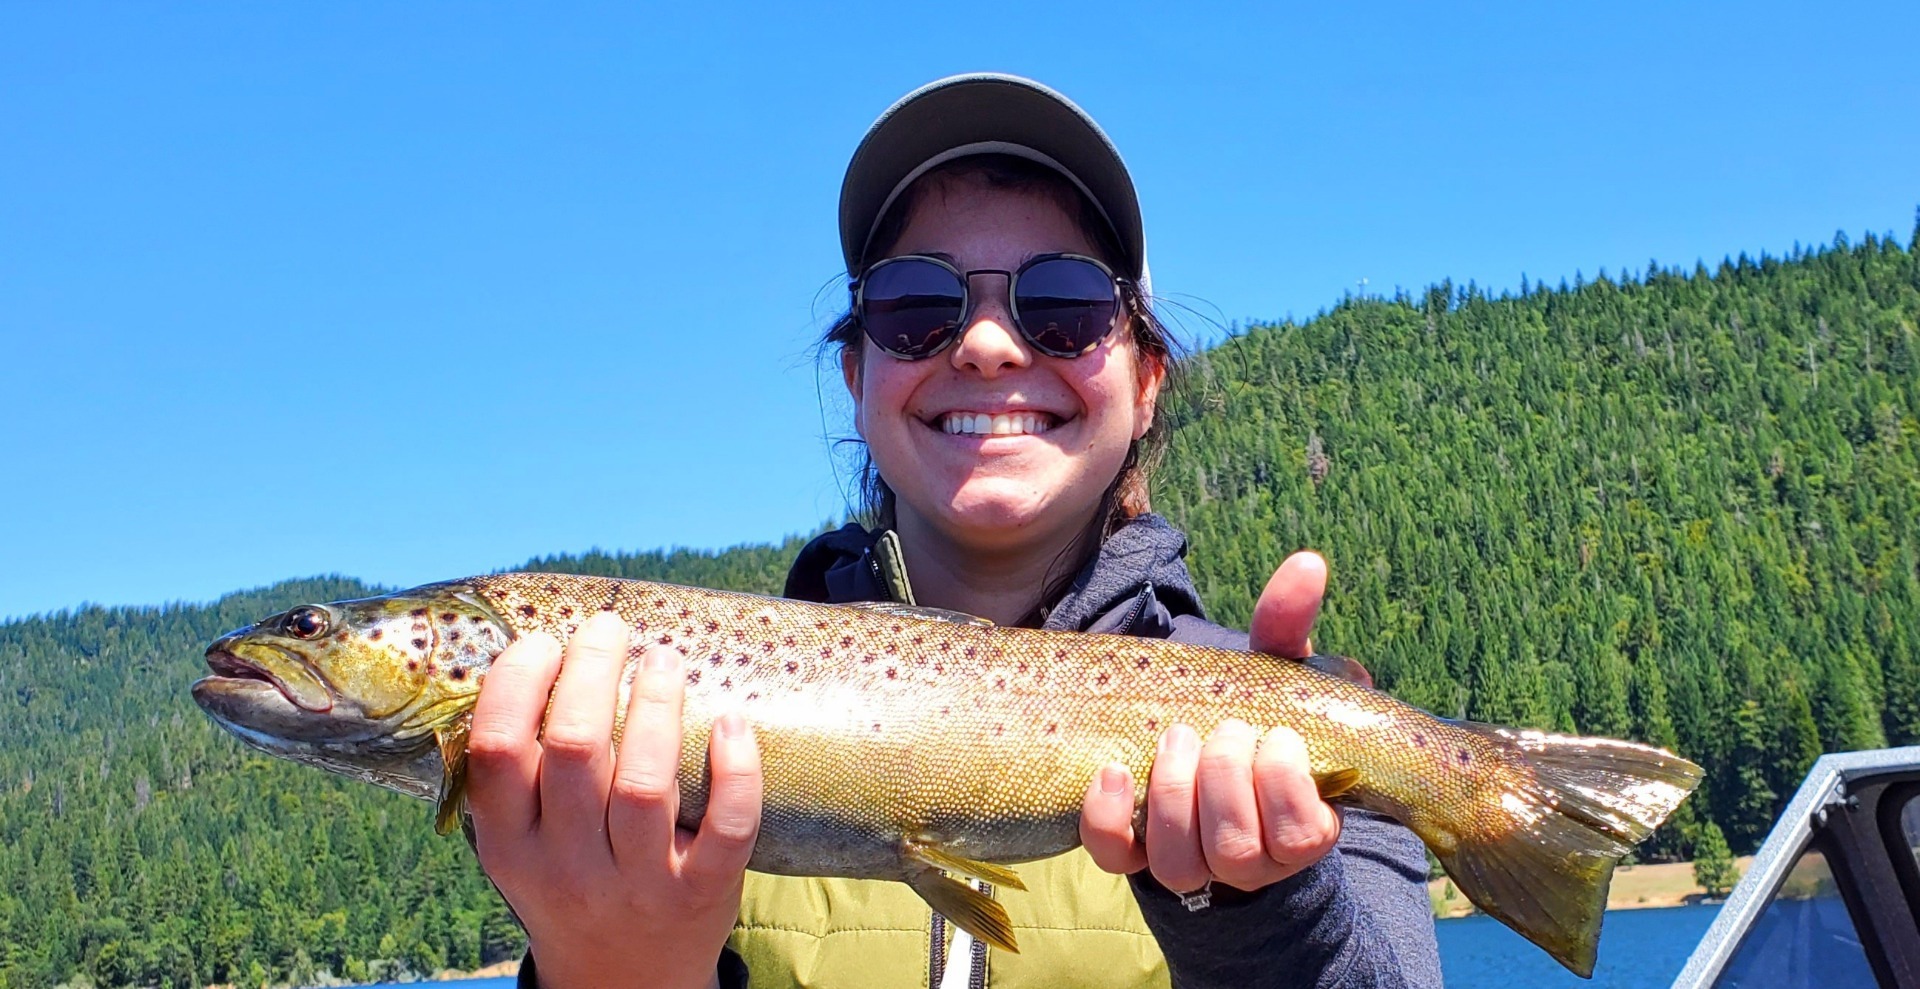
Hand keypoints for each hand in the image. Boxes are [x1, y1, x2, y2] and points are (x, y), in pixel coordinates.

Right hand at [466, 611, 761, 988]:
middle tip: (609, 628)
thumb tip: (533, 656)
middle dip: (591, 671)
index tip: (544, 641)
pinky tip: (730, 720)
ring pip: (645, 783)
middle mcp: (569, 866)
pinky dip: (736, 768)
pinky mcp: (705, 892)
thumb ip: (520, 774)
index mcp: (513, 844)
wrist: (623, 981)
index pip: (497, 750)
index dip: (517, 682)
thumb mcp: (524, 844)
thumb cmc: (572, 882)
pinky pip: (728, 825)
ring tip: (664, 658)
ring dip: (656, 704)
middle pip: (574, 750)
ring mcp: (640, 883)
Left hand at [1079, 551, 1339, 893]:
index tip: (1276, 735)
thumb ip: (1289, 625)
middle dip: (1225, 780)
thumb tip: (1308, 564)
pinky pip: (1115, 858)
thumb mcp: (1275, 670)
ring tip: (1176, 738)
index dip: (1286, 788)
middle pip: (1236, 850)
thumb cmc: (1253, 710)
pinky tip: (1112, 771)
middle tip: (1223, 728)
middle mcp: (1248, 859)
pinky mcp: (1132, 855)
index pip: (1302, 836)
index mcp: (1301, 824)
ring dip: (1174, 797)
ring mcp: (1188, 861)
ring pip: (1179, 864)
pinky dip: (1109, 818)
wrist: (1200, 747)